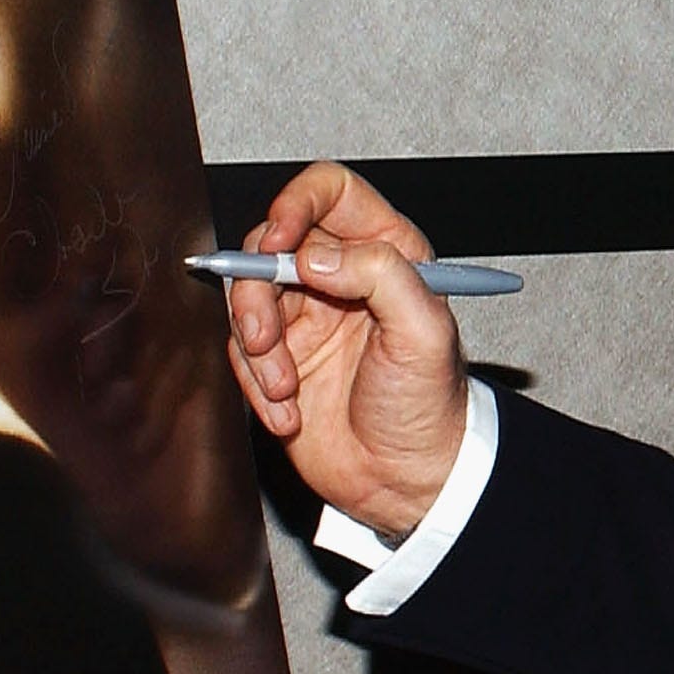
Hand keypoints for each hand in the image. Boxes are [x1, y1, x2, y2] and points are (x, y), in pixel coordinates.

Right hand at [221, 161, 469, 539]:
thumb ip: (381, 274)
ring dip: (255, 347)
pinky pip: (241, 353)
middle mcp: (340, 276)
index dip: (295, 205)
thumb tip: (313, 256)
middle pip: (270, 244)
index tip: (278, 242)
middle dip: (257, 290)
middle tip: (265, 335)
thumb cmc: (431, 406)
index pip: (330, 193)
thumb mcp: (425, 330)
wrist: (407, 481)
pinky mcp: (279, 359)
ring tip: (284, 387)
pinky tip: (288, 414)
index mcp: (386, 251)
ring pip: (247, 297)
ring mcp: (305, 317)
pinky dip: (255, 385)